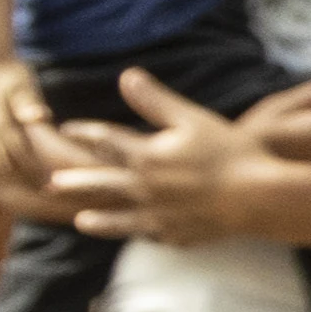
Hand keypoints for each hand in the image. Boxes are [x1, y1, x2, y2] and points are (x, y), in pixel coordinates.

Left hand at [45, 66, 310, 249]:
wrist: (258, 197)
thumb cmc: (230, 153)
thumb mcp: (192, 119)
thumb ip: (156, 101)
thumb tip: (126, 76)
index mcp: (146, 157)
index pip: (107, 142)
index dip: (85, 133)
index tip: (67, 130)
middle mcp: (144, 190)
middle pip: (103, 183)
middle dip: (76, 181)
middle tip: (52, 183)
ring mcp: (159, 216)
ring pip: (120, 218)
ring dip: (98, 219)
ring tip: (80, 220)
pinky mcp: (178, 235)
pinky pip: (151, 235)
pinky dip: (137, 234)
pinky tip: (133, 235)